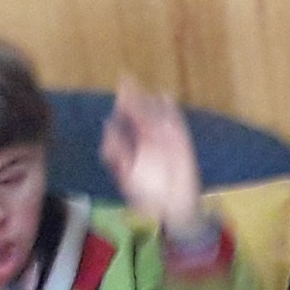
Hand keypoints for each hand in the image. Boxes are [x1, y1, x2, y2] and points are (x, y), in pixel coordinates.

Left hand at [99, 77, 201, 238]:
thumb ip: (116, 151)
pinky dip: (172, 112)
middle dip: (135, 97)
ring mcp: (167, 141)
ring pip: (159, 115)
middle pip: (143, 112)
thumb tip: (108, 126)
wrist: (171, 210)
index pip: (129, 118)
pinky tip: (166, 97)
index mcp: (138, 143)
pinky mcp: (181, 145)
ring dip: (152, 101)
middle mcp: (152, 138)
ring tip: (144, 85)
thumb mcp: (125, 172)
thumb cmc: (148, 194)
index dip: (123, 104)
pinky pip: (177, 125)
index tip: (118, 90)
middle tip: (126, 79)